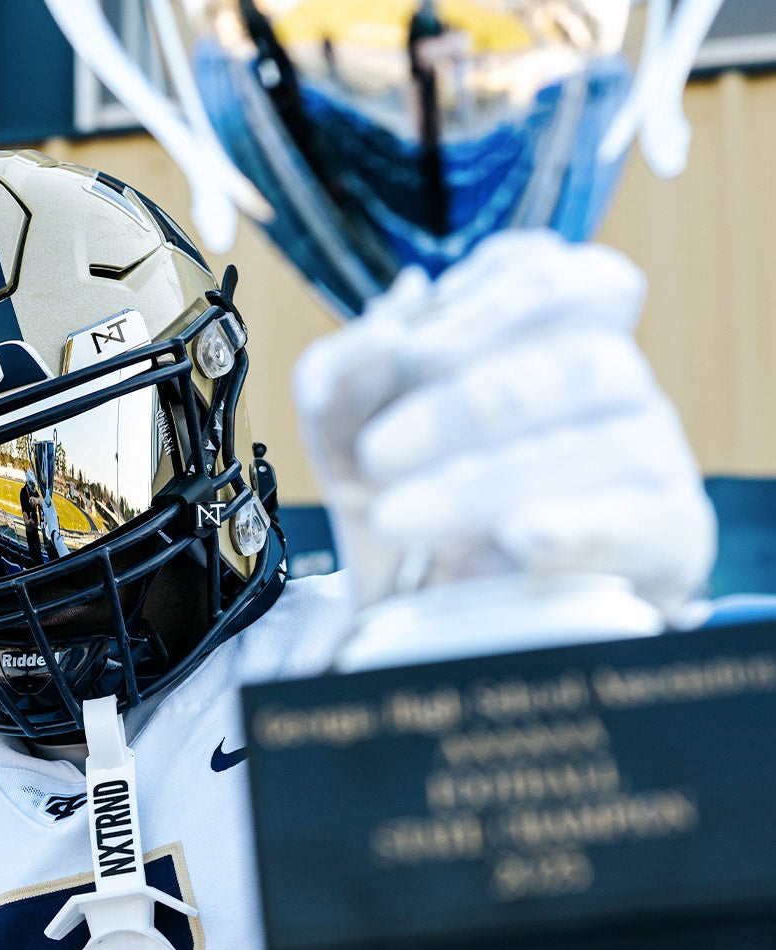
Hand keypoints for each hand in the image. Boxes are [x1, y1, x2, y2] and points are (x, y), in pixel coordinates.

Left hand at [292, 231, 715, 621]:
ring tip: (397, 519)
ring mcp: (650, 454)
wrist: (432, 612)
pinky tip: (518, 535)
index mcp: (549, 334)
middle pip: (577, 360)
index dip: (491, 303)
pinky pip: (639, 523)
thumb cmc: (405, 499)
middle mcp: (613, 383)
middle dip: (465, 406)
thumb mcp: (347, 437)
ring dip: (486, 481)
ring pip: (603, 442)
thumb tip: (380, 338)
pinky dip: (577, 527)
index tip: (408, 351)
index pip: (558, 277)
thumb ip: (341, 381)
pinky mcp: (666, 535)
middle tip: (376, 455)